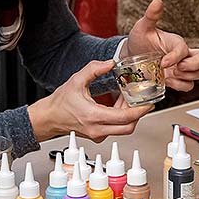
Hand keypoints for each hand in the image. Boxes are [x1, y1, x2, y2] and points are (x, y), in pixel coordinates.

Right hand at [28, 60, 153, 141]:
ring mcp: (98, 134)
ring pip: (123, 129)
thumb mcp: (76, 80)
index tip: (149, 103)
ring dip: (129, 115)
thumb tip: (110, 63)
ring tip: (128, 98)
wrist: (49, 118)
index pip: (125, 118)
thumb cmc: (60, 102)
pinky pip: (116, 129)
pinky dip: (122, 118)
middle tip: (144, 101)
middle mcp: (97, 129)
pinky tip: (119, 104)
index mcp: (93, 116)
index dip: (140, 110)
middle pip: (128, 127)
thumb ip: (94, 69)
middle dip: (139, 114)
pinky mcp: (98, 135)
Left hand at [124, 0, 198, 91]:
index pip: (185, 49)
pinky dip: (181, 86)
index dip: (176, 57)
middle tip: (177, 69)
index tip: (162, 63)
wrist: (133, 56)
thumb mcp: (142, 27)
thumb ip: (151, 15)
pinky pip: (190, 85)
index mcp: (176, 42)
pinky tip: (168, 81)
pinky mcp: (179, 79)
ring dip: (189, 77)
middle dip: (195, 66)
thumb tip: (157, 1)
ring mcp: (183, 67)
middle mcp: (184, 54)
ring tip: (171, 75)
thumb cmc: (140, 40)